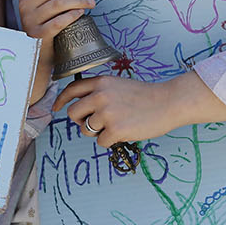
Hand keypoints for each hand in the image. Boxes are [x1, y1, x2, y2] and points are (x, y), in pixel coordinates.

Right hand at [19, 0, 94, 41]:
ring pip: (59, 3)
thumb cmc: (45, 23)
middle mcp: (25, 5)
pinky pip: (59, 21)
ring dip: (79, 1)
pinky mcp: (38, 35)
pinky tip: (80, 13)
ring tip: (89, 3)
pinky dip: (72, 15)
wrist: (38, 52)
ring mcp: (30, 20)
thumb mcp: (46, 1)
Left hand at [54, 73, 189, 147]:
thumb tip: (80, 108)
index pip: (71, 90)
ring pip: (86, 130)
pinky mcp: (115, 129)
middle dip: (80, 121)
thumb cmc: (145, 95)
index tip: (56, 108)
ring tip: (116, 125)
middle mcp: (100, 96)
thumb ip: (99, 92)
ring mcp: (107, 113)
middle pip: (73, 113)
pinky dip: (110, 141)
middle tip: (94, 124)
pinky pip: (101, 142)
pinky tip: (124, 132)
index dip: (61, 100)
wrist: (168, 102)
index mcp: (100, 82)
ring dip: (98, 132)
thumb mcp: (118, 85)